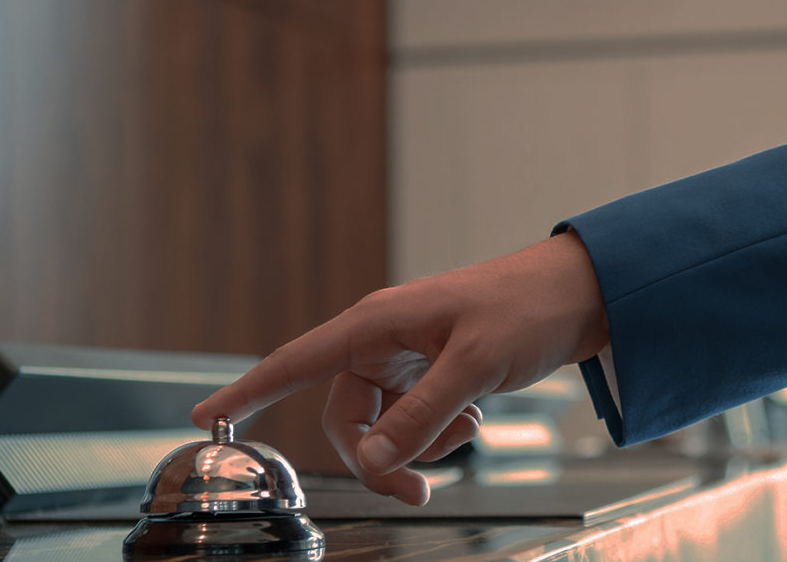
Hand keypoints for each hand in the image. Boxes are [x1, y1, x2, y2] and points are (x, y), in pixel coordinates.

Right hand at [191, 230, 607, 505]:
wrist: (580, 297)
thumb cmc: (526, 310)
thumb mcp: (474, 366)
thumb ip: (419, 416)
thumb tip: (373, 461)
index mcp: (378, 323)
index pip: (297, 361)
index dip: (249, 392)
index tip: (206, 419)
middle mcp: (384, 338)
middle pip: (347, 416)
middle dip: (378, 455)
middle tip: (417, 489)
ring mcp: (409, 356)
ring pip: (383, 423)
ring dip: (418, 443)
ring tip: (466, 430)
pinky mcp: (434, 370)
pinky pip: (414, 418)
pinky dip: (439, 431)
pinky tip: (474, 416)